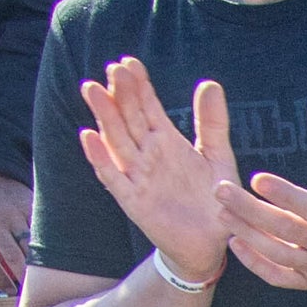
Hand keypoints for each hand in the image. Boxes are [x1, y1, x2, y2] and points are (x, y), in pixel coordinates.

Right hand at [74, 59, 236, 282]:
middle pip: (129, 118)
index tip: (128, 62)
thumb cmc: (214, 199)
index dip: (138, 85)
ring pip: (116, 141)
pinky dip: (100, 158)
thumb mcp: (218, 157)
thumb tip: (209, 82)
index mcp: (166, 140)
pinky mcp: (133, 201)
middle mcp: (147, 154)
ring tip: (93, 90)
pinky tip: (89, 137)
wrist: (212, 244)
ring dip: (104, 116)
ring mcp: (137, 176)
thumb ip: (212, 123)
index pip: (148, 106)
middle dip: (120, 94)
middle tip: (112, 69)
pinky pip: (113, 177)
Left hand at [215, 91, 306, 294]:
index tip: (256, 177)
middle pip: (286, 230)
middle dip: (251, 211)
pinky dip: (255, 263)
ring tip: (221, 211)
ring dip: (247, 233)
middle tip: (220, 189)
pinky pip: (277, 276)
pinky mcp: (306, 281)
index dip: (285, 195)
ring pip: (278, 253)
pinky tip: (235, 242)